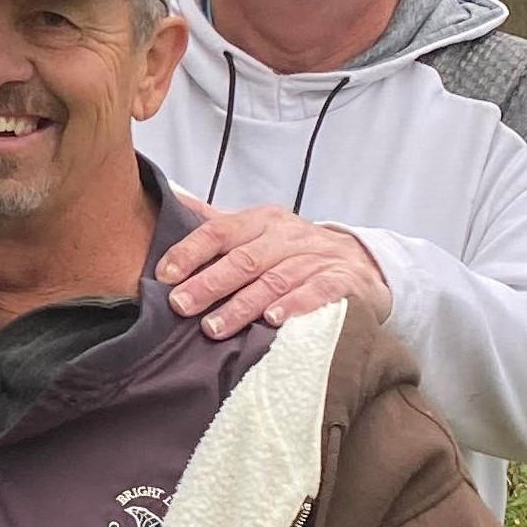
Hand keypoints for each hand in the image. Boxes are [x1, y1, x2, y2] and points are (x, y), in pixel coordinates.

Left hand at [160, 205, 391, 338]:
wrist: (361, 262)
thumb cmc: (294, 250)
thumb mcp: (256, 230)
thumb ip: (216, 222)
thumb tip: (172, 198)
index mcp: (261, 221)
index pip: (220, 231)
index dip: (190, 251)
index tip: (165, 274)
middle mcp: (286, 236)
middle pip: (243, 259)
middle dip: (209, 284)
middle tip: (180, 306)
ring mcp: (315, 259)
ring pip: (274, 280)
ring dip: (242, 305)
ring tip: (213, 327)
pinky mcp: (341, 282)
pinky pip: (316, 292)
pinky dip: (294, 305)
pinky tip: (273, 319)